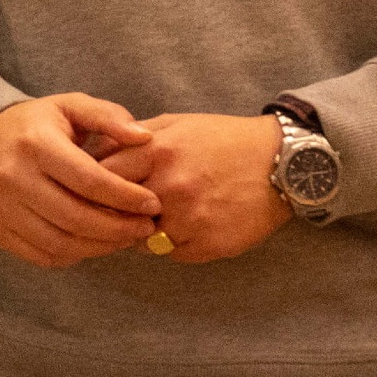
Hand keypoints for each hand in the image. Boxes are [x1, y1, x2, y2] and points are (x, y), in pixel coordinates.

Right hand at [0, 93, 161, 269]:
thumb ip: (108, 117)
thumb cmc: (36, 124)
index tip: (152, 204)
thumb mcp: (69, 106)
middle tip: (145, 228)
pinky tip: (93, 245)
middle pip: (75, 216)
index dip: (125, 196)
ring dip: (100, 247)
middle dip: (118, 228)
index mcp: (37, 143)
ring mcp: (2, 207)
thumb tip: (145, 138)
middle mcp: (15, 177)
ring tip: (125, 239)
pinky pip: (41, 255)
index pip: (88, 179)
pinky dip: (73, 255)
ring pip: (59, 242)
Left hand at [104, 113, 289, 263]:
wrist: (282, 163)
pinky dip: (172, 244)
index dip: (93, 184)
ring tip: (158, 218)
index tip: (95, 189)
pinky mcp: (208, 244)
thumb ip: (136, 137)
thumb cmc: (226, 139)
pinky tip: (186, 227)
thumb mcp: (179, 123)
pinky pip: (171, 253)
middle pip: (117, 212)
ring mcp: (190, 219)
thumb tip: (96, 151)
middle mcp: (171, 187)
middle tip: (119, 211)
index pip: (102, 176)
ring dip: (143, 232)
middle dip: (114, 212)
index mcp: (159, 151)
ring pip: (142, 239)